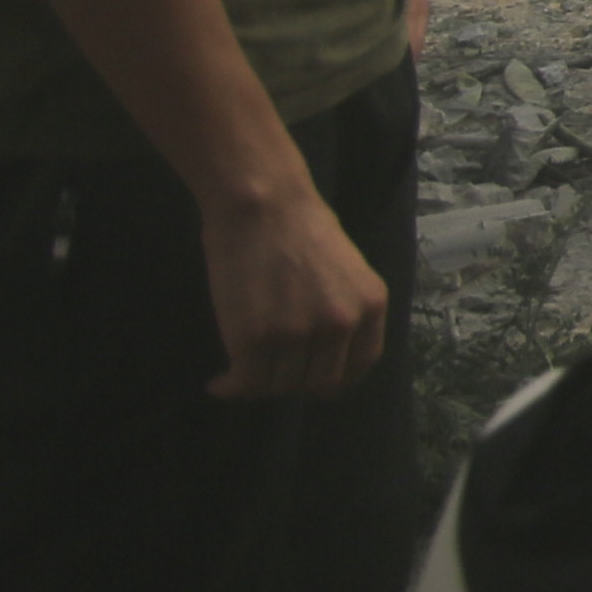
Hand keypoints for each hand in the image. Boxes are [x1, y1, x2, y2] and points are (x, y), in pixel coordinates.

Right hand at [200, 178, 391, 400]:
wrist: (262, 203)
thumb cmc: (298, 225)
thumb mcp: (345, 270)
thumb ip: (342, 309)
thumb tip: (323, 353)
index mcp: (371, 306)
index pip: (359, 366)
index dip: (332, 380)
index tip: (311, 382)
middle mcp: (342, 325)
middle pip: (318, 382)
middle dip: (293, 383)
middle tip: (269, 372)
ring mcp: (300, 334)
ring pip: (280, 386)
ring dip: (259, 385)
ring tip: (242, 374)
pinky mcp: (255, 338)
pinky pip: (246, 382)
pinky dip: (231, 388)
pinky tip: (220, 383)